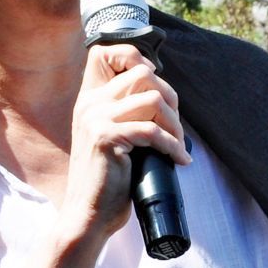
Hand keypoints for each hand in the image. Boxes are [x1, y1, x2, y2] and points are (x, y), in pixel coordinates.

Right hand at [57, 44, 186, 248]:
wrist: (88, 214)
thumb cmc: (107, 180)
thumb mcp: (113, 137)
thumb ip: (126, 112)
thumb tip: (164, 98)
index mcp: (89, 99)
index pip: (110, 53)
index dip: (140, 61)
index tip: (160, 95)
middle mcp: (89, 103)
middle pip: (143, 74)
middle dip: (170, 100)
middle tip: (176, 130)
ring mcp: (95, 118)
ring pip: (152, 99)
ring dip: (175, 124)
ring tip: (177, 146)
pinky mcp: (105, 137)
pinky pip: (152, 130)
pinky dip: (172, 145)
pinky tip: (178, 160)